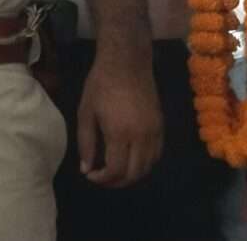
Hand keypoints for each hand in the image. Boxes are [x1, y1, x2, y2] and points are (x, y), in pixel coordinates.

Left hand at [75, 49, 162, 187]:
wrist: (127, 63)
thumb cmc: (101, 85)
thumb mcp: (86, 113)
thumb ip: (86, 143)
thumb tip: (86, 168)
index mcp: (119, 133)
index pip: (116, 170)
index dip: (102, 179)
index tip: (91, 175)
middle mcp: (141, 137)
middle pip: (134, 173)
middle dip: (117, 182)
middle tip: (102, 178)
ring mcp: (154, 132)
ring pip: (148, 166)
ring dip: (132, 174)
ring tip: (116, 172)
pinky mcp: (161, 126)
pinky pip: (157, 154)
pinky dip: (145, 163)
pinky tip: (131, 159)